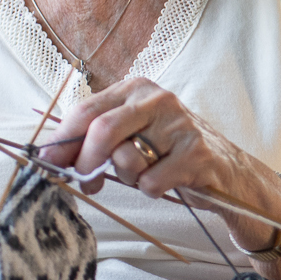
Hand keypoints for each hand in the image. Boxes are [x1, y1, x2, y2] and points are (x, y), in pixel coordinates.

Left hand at [45, 77, 280, 251]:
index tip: (49, 165)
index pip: (85, 111)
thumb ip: (95, 139)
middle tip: (85, 181)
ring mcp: (180, 124)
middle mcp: (158, 99)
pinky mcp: (198, 154)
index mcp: (135, 89)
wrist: (231, 174)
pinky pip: (152, 181)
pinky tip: (167, 182)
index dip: (62, 141)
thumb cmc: (171, 153)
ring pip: (126, 159)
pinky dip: (151, 190)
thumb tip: (50, 157)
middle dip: (85, 162)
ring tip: (144, 175)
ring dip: (126, 178)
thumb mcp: (133, 135)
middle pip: (101, 130)